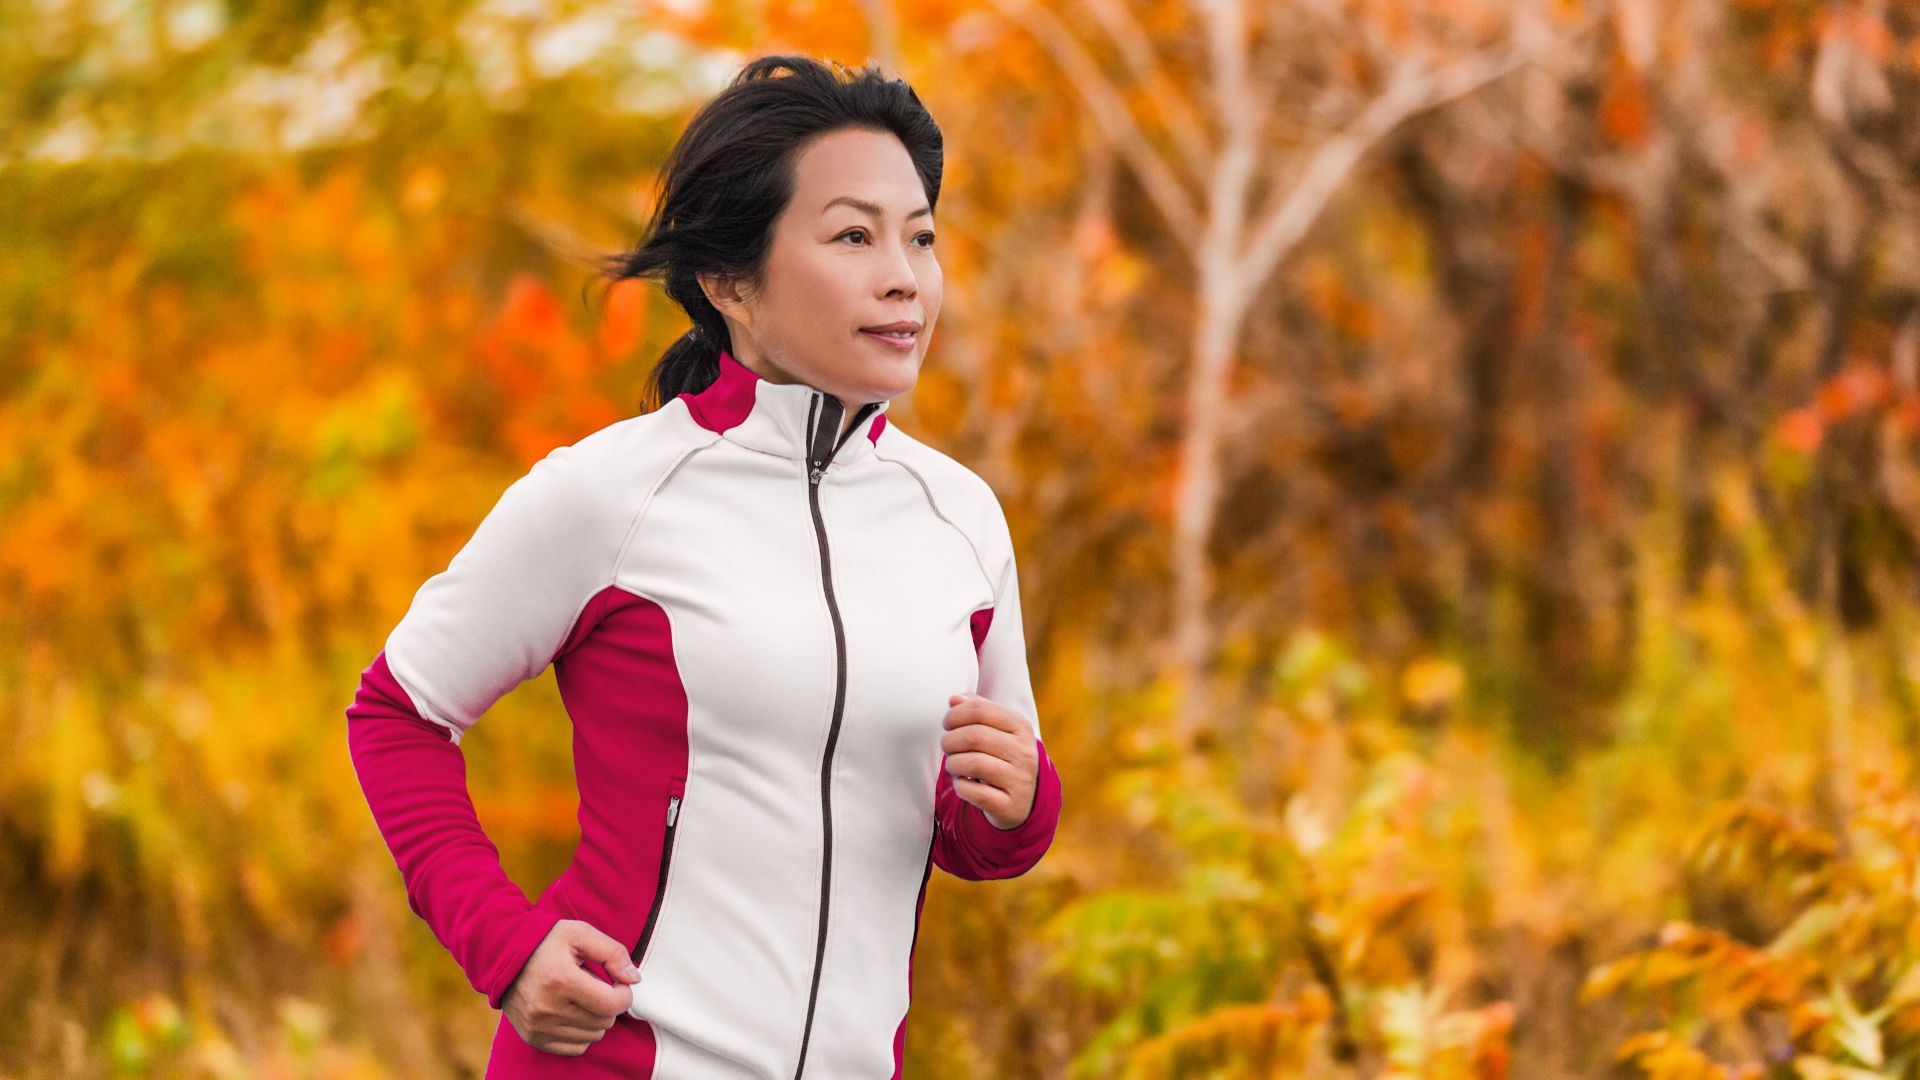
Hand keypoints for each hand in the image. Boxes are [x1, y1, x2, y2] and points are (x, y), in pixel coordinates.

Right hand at [501, 919, 640, 1055]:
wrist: (502, 954)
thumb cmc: (545, 941)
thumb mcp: (580, 933)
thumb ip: (613, 952)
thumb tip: (633, 979)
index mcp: (562, 980)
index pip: (612, 1005)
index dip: (624, 993)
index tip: (616, 981)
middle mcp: (548, 1007)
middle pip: (604, 1022)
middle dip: (609, 1004)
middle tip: (596, 985)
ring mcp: (538, 1025)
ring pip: (592, 1036)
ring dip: (595, 1018)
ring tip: (581, 996)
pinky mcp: (532, 1036)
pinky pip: (574, 1048)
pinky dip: (581, 1033)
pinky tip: (573, 1012)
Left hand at [941, 692, 1038, 829]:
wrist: (1023, 799)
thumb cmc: (1002, 757)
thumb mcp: (996, 729)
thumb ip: (977, 710)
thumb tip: (954, 699)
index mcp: (1021, 727)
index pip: (980, 710)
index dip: (955, 715)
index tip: (948, 724)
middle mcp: (1024, 752)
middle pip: (975, 736)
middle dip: (950, 741)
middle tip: (947, 747)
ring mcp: (1019, 780)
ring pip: (974, 764)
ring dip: (953, 764)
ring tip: (953, 765)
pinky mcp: (1009, 805)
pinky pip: (975, 793)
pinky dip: (960, 787)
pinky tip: (962, 783)